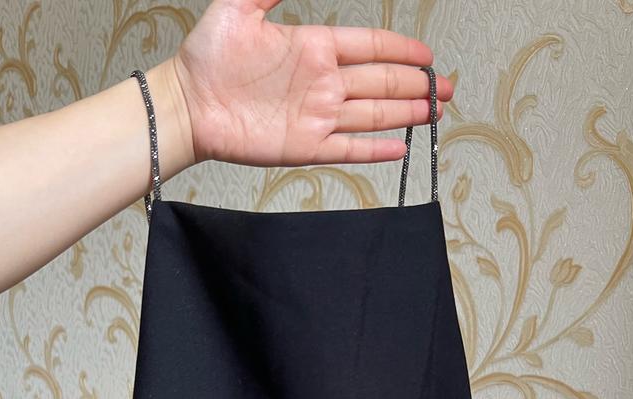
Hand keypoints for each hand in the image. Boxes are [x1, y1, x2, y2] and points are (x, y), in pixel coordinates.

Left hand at [171, 0, 452, 167]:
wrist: (186, 105)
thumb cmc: (205, 58)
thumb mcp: (238, 7)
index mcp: (314, 46)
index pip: (370, 46)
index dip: (401, 51)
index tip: (427, 56)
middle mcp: (322, 82)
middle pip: (381, 82)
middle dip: (416, 85)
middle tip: (446, 88)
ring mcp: (316, 116)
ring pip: (373, 114)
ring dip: (406, 113)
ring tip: (435, 112)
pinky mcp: (305, 146)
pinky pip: (348, 148)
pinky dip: (375, 149)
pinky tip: (399, 147)